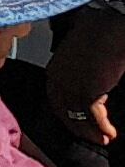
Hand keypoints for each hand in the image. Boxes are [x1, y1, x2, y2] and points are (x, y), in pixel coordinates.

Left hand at [47, 6, 124, 143]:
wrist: (109, 28)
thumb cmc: (98, 38)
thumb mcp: (80, 58)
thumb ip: (77, 73)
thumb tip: (87, 88)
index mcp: (55, 70)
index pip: (56, 100)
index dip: (68, 114)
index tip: (79, 124)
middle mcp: (58, 79)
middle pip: (64, 111)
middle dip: (78, 126)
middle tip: (93, 137)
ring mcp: (71, 86)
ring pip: (78, 117)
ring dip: (91, 131)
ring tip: (104, 138)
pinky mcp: (88, 90)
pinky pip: (94, 116)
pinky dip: (102, 127)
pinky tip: (111, 133)